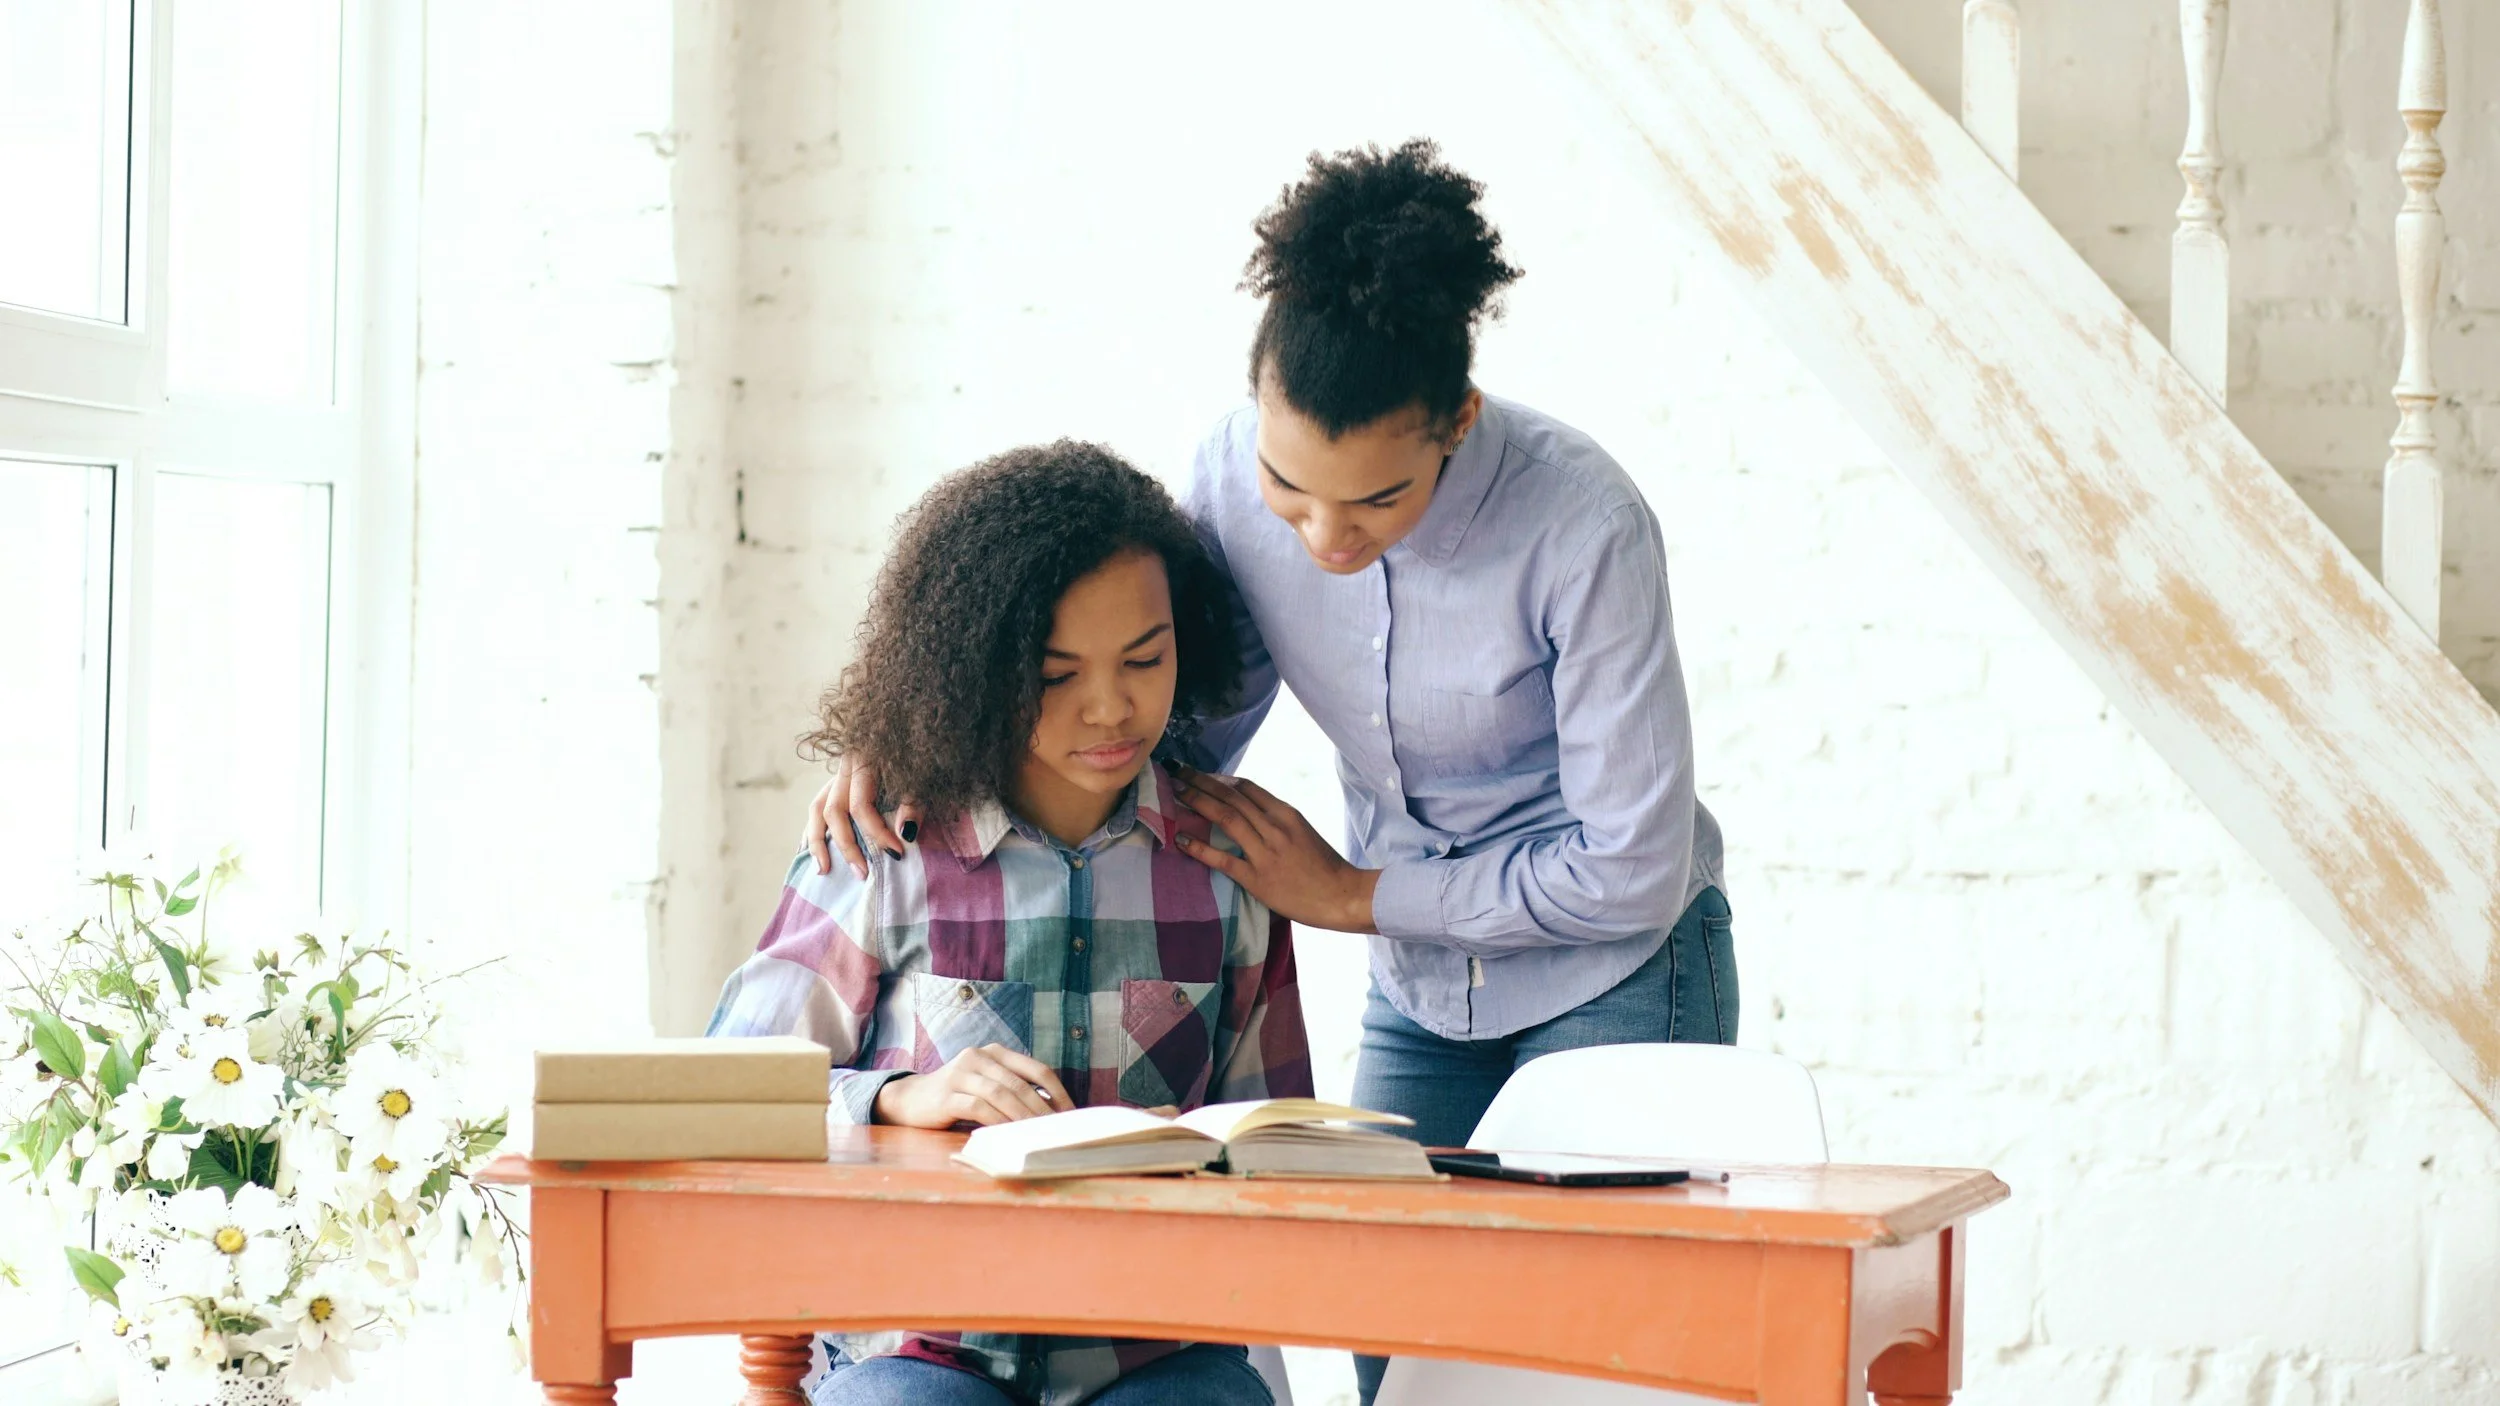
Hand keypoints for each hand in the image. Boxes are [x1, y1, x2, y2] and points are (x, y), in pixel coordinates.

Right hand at [805, 753, 922, 879]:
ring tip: (822, 870)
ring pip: (816, 809)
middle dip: (846, 846)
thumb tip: (905, 833)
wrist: (909, 732)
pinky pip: (816, 807)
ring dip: (818, 842)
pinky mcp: (835, 781)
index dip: (877, 833)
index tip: (896, 853)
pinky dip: (813, 830)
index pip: (860, 806)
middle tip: (861, 873)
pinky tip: (810, 851)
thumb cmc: (918, 755)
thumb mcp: (921, 776)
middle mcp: (845, 767)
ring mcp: (837, 774)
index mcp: (863, 762)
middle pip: (833, 810)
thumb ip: (914, 803)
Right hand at [872, 1044, 1073, 1127]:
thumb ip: (1012, 1090)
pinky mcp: (946, 1095)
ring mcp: (960, 1074)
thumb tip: (1052, 1112)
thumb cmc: (956, 1096)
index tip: (1072, 1114)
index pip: (1036, 1069)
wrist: (910, 1100)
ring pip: (1000, 1094)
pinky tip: (1007, 1135)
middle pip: (1019, 1084)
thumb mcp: (986, 1085)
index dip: (1057, 1092)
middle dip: (1043, 1109)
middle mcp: (978, 1057)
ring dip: (1022, 1117)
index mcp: (995, 1052)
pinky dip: (996, 1121)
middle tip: (1058, 1131)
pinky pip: (977, 1107)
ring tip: (1038, 1135)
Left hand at [1171, 767, 1380, 932]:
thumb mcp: (1303, 832)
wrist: (1342, 895)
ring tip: (1176, 793)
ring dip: (1197, 802)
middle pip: (1231, 796)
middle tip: (1178, 771)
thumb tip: (1250, 811)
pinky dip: (1200, 848)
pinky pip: (1223, 860)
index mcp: (1286, 814)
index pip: (1247, 787)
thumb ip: (1278, 820)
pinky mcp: (1257, 879)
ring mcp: (1265, 852)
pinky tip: (1181, 840)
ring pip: (1226, 818)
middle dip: (1201, 782)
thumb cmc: (1325, 866)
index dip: (1220, 779)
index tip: (1201, 775)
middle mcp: (1274, 827)